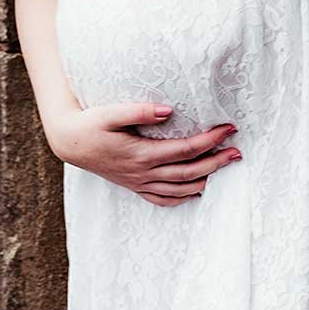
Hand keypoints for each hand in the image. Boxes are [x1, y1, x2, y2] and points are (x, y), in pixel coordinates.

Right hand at [45, 101, 241, 205]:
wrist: (70, 142)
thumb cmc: (90, 124)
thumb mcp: (111, 112)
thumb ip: (140, 111)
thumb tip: (170, 110)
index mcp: (142, 154)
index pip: (186, 150)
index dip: (210, 140)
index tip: (229, 129)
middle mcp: (144, 173)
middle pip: (189, 173)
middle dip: (217, 162)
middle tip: (238, 152)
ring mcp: (139, 182)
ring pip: (180, 190)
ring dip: (206, 180)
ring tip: (225, 169)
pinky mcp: (134, 185)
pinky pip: (163, 199)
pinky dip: (183, 198)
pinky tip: (196, 191)